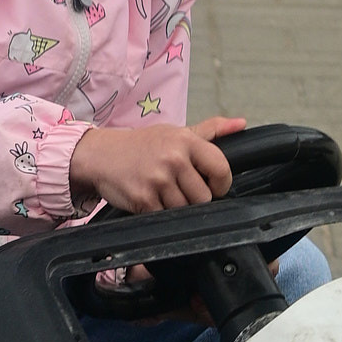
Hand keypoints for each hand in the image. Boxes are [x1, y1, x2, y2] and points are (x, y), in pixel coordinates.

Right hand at [70, 114, 246, 212]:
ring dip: (176, 208)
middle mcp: (173, 158)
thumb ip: (211, 130)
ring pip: (185, 210)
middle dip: (195, 198)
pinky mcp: (143, 199)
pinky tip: (150, 199)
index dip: (221, 184)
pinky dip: (159, 213)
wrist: (101, 154)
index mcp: (186, 141)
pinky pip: (165, 217)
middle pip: (204, 197)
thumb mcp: (176, 132)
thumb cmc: (142, 145)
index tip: (212, 185)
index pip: (221, 169)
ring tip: (163, 192)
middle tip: (179, 188)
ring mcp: (158, 180)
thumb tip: (240, 124)